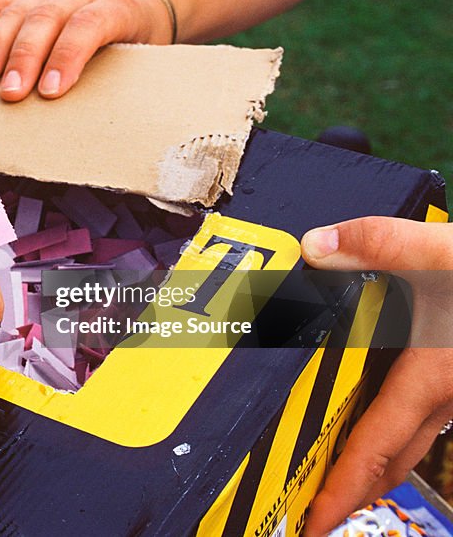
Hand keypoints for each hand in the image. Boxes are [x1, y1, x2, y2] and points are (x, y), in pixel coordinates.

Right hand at [0, 0, 171, 101]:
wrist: (140, 6)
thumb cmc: (136, 42)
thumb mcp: (141, 60)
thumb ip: (116, 80)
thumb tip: (92, 124)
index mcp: (115, 9)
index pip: (87, 26)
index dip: (67, 56)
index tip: (50, 91)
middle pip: (46, 18)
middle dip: (24, 57)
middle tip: (10, 93)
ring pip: (17, 9)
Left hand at [300, 216, 452, 535]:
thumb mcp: (448, 252)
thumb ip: (381, 244)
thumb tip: (316, 248)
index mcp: (435, 375)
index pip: (375, 446)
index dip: (341, 489)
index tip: (315, 521)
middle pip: (396, 456)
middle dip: (356, 485)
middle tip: (321, 504)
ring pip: (419, 434)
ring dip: (383, 452)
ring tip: (347, 461)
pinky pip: (437, 411)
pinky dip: (407, 419)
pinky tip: (393, 401)